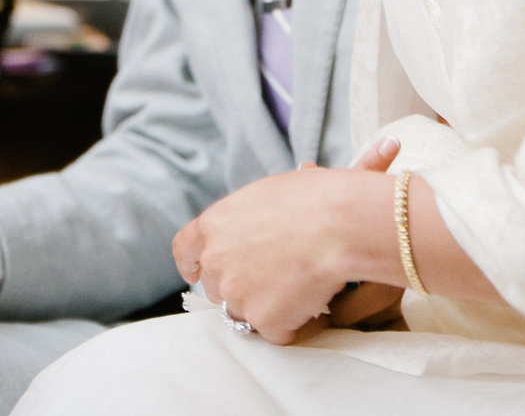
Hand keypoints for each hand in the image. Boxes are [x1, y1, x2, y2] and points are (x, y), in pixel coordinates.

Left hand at [172, 134, 400, 344]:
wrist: (340, 222)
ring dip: (267, 306)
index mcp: (214, 224)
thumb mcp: (270, 193)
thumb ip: (250, 216)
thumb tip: (266, 217)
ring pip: (246, 312)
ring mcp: (238, 295)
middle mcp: (217, 261)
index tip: (200, 271)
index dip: (193, 263)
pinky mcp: (264, 320)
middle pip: (218, 287)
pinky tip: (316, 300)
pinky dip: (296, 323)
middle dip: (241, 285)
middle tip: (276, 275)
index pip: (184, 251)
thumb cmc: (314, 197)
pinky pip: (277, 332)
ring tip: (302, 284)